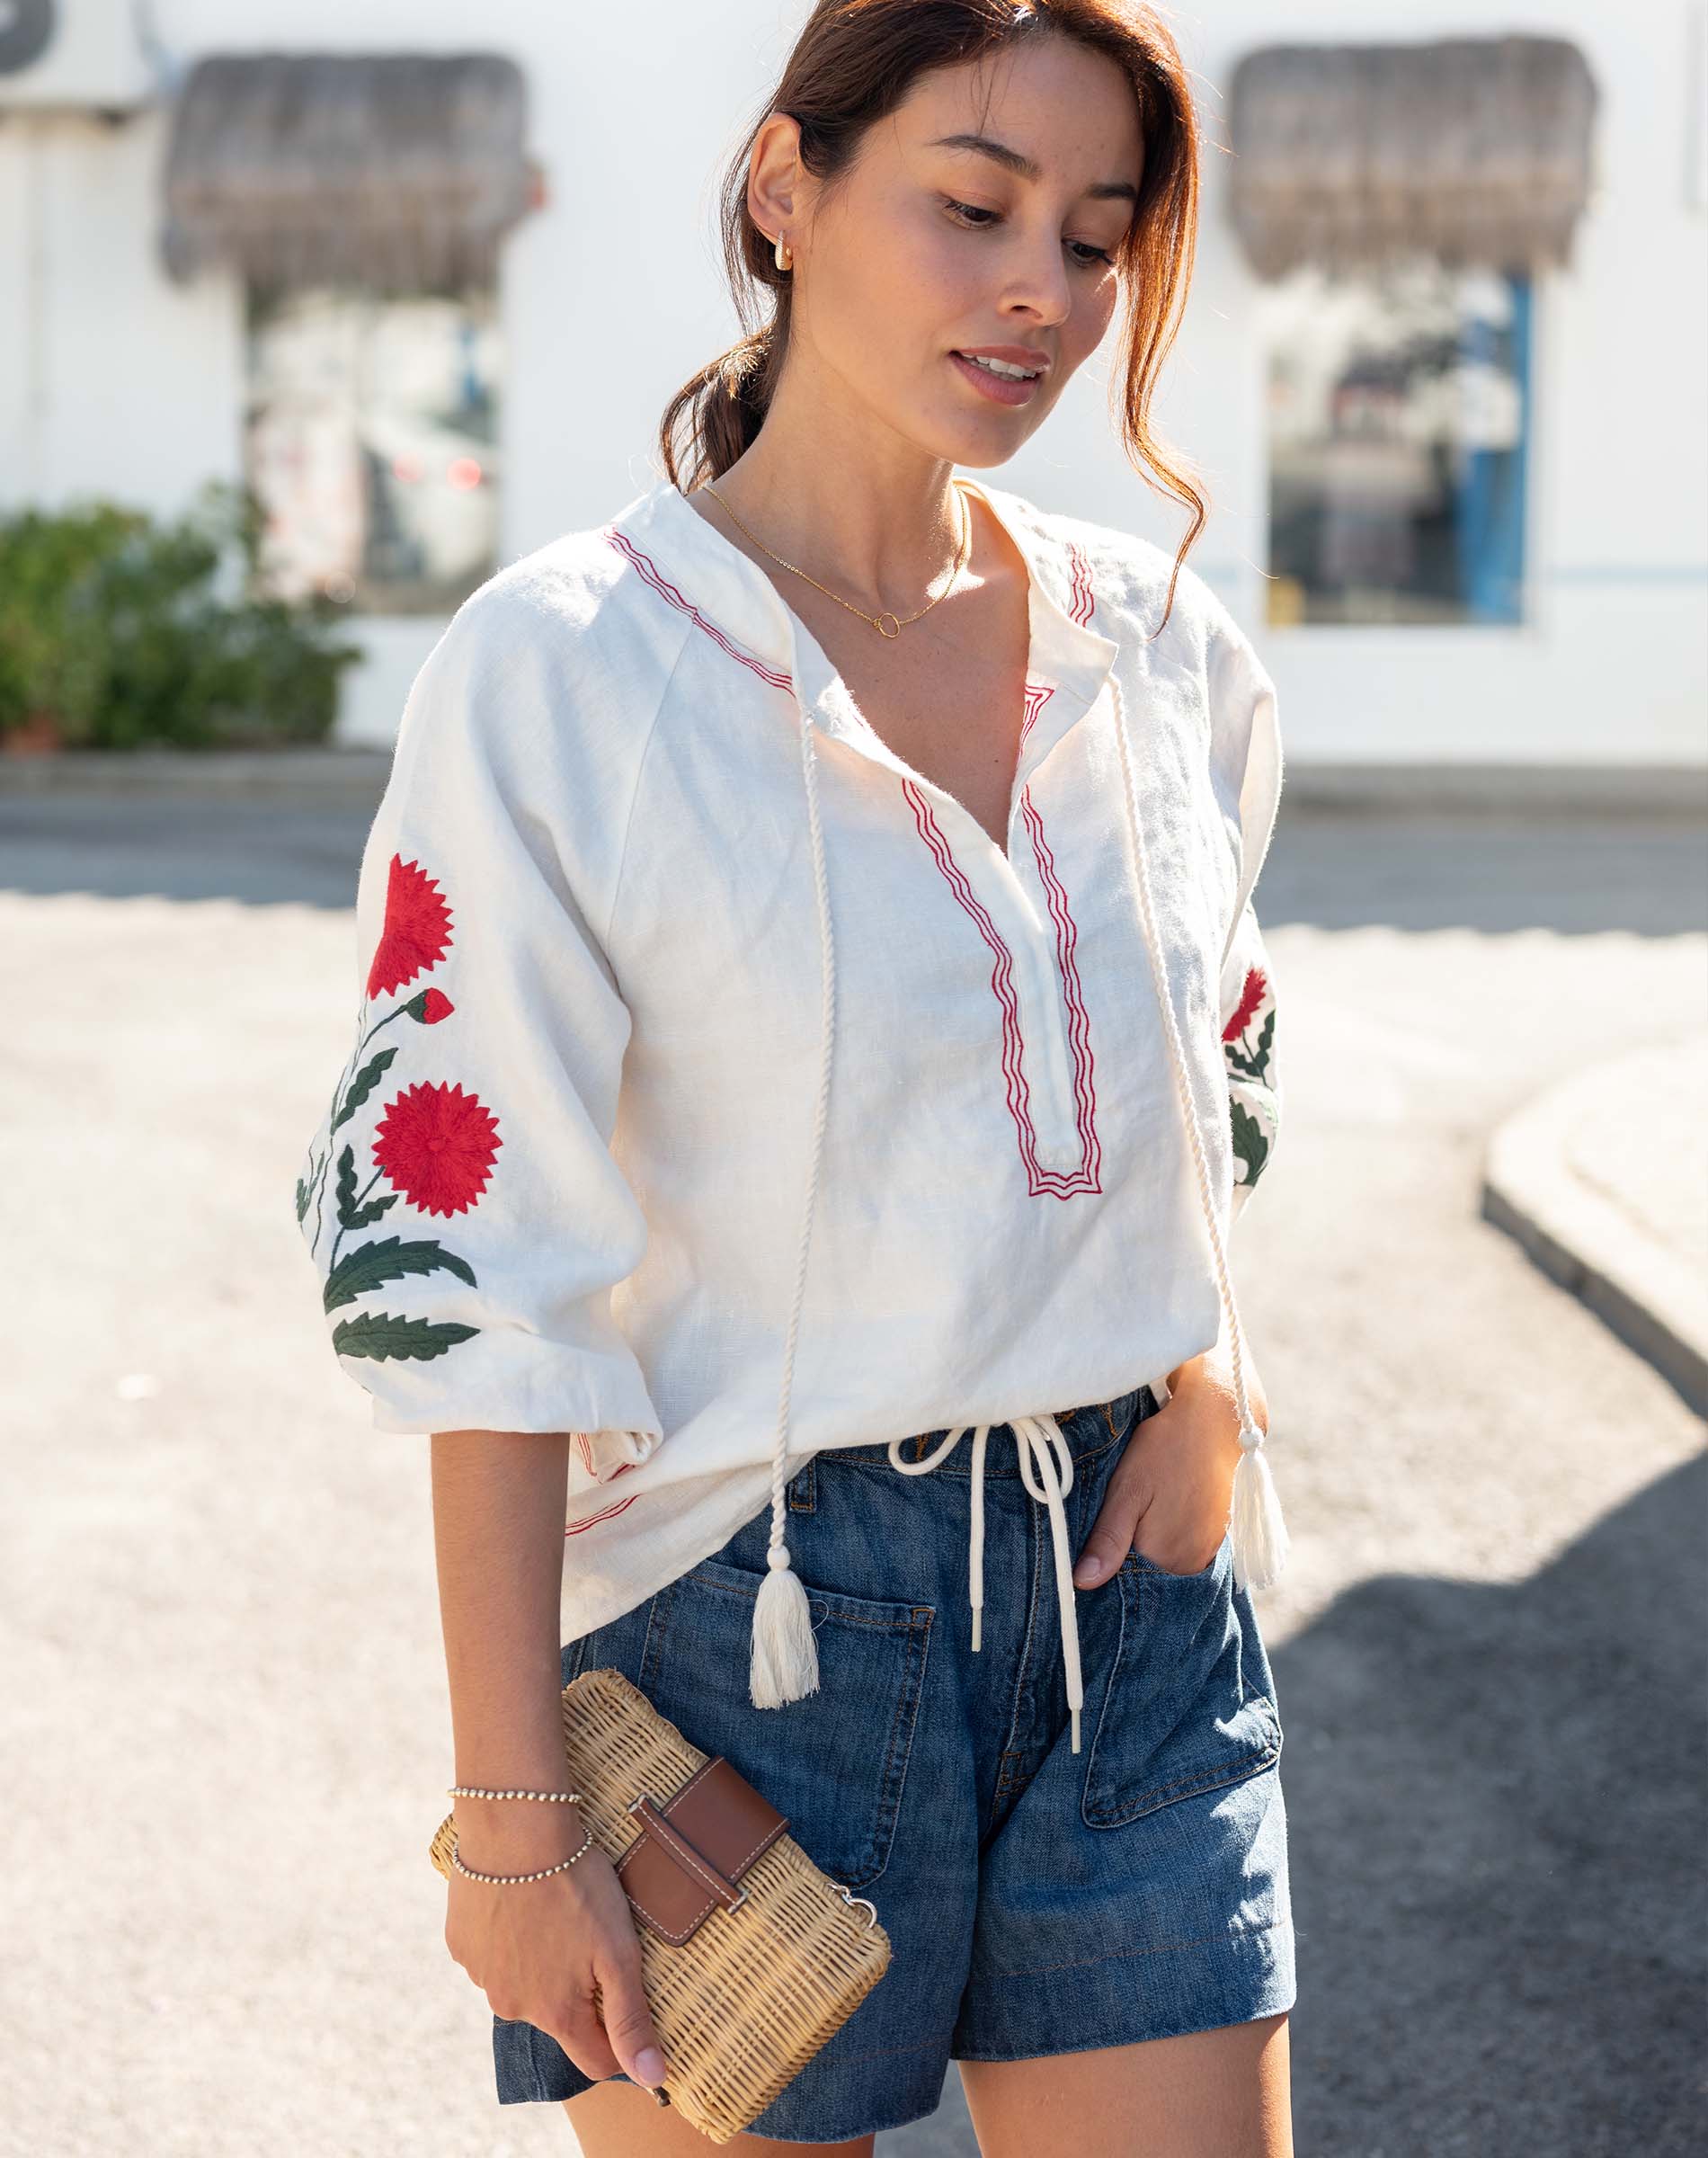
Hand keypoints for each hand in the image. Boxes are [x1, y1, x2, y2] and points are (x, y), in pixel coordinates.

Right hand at [444, 1807, 666, 2089]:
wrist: (515, 1829)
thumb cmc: (576, 1886)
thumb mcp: (618, 1951)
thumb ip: (631, 2019)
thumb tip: (651, 2078)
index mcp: (556, 2013)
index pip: (594, 2059)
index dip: (617, 2042)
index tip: (625, 2005)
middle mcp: (513, 2006)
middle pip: (557, 2017)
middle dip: (576, 1989)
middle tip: (589, 1935)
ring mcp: (481, 1976)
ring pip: (521, 1983)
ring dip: (539, 1961)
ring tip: (554, 1912)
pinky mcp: (461, 1944)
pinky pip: (491, 1954)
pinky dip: (507, 1938)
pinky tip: (521, 1902)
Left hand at [1072, 1358, 1267, 1582]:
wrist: (1215, 1419)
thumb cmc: (1166, 1449)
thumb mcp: (1127, 1489)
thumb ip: (1108, 1538)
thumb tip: (1084, 1583)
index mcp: (1166, 1556)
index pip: (1124, 1574)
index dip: (1108, 1553)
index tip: (1104, 1525)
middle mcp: (1192, 1563)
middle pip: (1147, 1566)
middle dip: (1130, 1545)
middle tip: (1128, 1505)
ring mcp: (1209, 1550)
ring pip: (1165, 1555)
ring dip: (1152, 1536)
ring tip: (1150, 1500)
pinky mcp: (1218, 1534)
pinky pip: (1185, 1543)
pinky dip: (1171, 1528)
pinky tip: (1167, 1501)